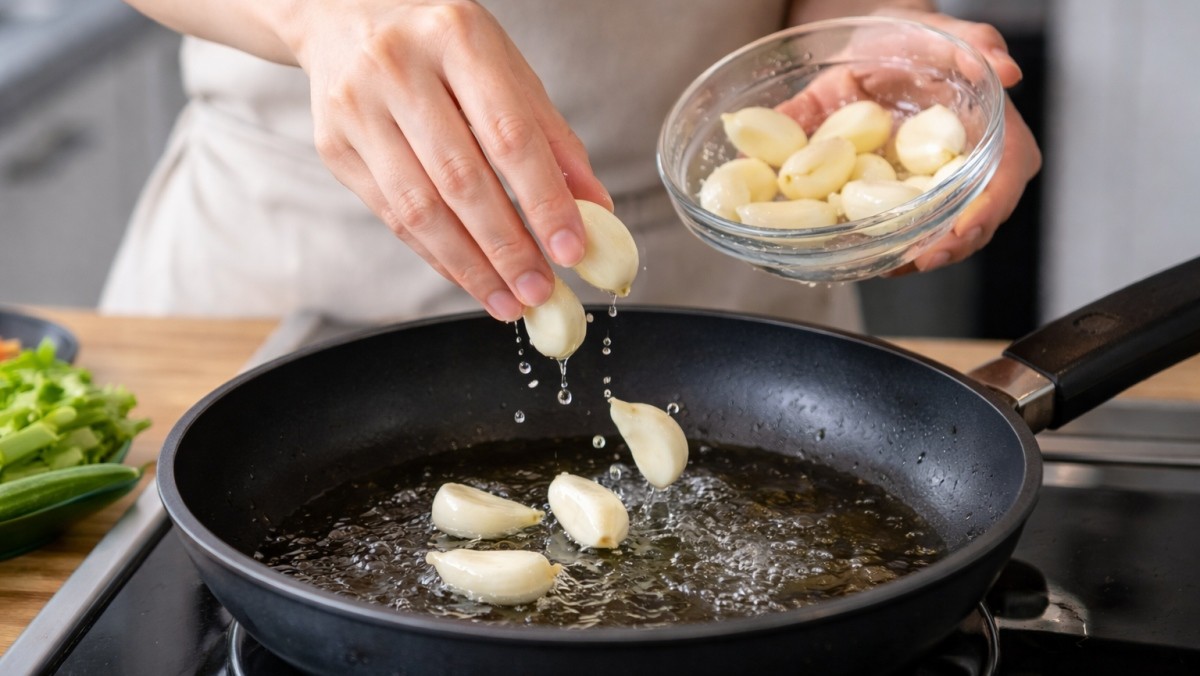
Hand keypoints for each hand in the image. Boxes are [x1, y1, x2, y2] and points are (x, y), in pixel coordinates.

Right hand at [281, 1, 611, 320]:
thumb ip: (553, 137)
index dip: (543, 200)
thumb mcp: (507, 68)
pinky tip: (470, 278)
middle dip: (507, 248)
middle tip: (541, 291)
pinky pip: (391, 218)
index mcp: (457, 38)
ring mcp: (358, 108)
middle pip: (461, 180)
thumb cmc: (442, 46)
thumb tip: (595, 209)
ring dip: (471, 266)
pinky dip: (437, 256)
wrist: (345, 14)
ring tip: (510, 300)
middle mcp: (399, 68)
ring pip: (419, 209)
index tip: (571, 250)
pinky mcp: (335, 146)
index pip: (509, 136)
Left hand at [882, 9, 1041, 273]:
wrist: (876, 42)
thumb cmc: (915, 36)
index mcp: (995, 132)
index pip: (1006, 180)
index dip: (987, 211)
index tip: (961, 231)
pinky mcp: (907, 191)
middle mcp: (973, 166)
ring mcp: (940, 183)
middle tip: (917, 262)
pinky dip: (893, 244)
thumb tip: (1011, 71)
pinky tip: (871, 256)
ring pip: (942, 231)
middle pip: (977, 220)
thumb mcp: (943, 33)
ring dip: (919, 256)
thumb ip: (978, 44)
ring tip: (889, 267)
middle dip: (951, 246)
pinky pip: (908, 226)